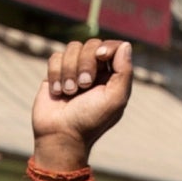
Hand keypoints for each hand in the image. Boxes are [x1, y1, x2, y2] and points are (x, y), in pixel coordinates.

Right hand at [30, 39, 133, 169]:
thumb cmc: (90, 120)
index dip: (107, 47)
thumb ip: (124, 71)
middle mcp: (95, 71)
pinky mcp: (56, 74)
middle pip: (91, 45)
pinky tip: (58, 92)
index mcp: (112, 76)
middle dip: (85, 63)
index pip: (114, 47)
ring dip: (69, 70)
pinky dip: (56, 74)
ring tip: (69, 92)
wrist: (60, 135)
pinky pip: (55, 57)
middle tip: (83, 85)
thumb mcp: (115, 99)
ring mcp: (74, 71)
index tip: (101, 57)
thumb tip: (125, 44)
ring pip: (72, 48)